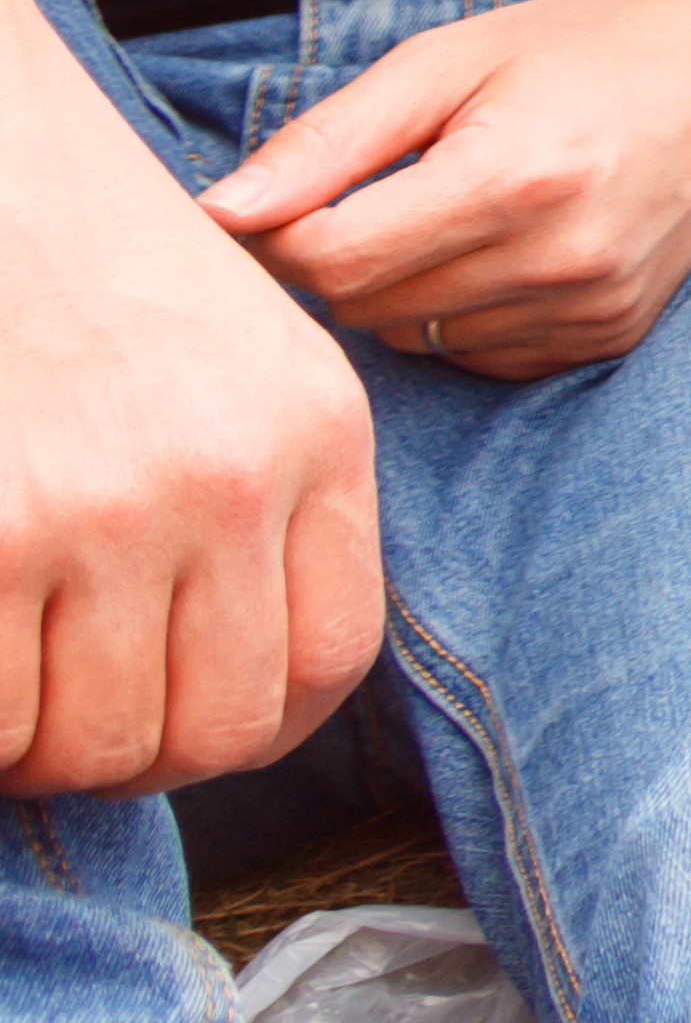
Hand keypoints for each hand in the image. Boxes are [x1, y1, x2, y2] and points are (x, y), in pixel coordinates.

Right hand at [0, 0, 382, 793]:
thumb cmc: (104, 270)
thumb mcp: (249, 359)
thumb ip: (275, 498)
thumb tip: (242, 680)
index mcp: (317, 432)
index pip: (327, 660)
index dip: (255, 725)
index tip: (190, 721)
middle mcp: (229, 476)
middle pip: (215, 727)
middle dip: (142, 752)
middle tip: (78, 713)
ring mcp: (105, 509)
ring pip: (95, 742)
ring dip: (45, 743)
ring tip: (19, 681)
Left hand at [197, 0, 690, 380]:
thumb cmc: (587, 52)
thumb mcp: (452, 60)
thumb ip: (331, 138)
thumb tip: (220, 213)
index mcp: (514, 175)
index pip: (330, 258)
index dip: (284, 231)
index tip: (295, 192)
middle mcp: (560, 256)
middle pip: (364, 304)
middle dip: (341, 254)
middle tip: (373, 191)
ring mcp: (591, 306)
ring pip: (413, 337)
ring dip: (402, 287)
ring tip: (451, 210)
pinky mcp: (610, 334)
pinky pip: (477, 353)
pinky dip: (461, 311)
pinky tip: (502, 247)